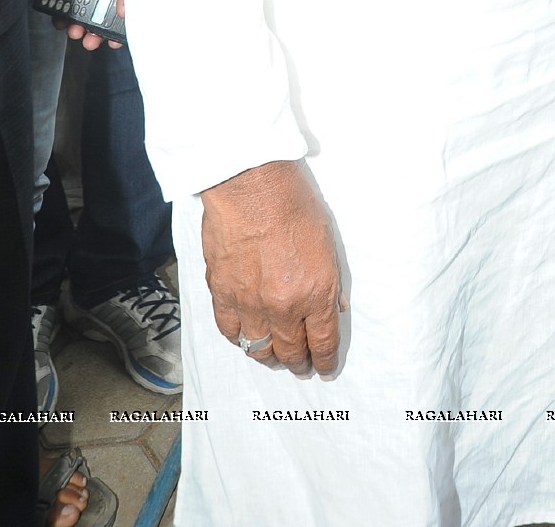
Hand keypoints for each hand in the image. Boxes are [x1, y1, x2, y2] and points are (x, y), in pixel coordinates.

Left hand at [54, 0, 124, 50]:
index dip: (117, 32)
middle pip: (98, 22)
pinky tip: (62, 22)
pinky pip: (62, 8)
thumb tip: (125, 13)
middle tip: (91, 42)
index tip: (113, 42)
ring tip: (75, 32)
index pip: (120, 17)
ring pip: (80, 19)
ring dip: (78, 30)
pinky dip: (61, 18)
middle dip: (95, 36)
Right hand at [201, 160, 343, 376]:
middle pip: (291, 352)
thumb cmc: (294, 204)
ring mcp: (249, 303)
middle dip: (300, 364)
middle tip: (302, 366)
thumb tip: (333, 308)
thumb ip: (331, 280)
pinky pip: (229, 331)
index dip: (325, 361)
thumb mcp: (328, 241)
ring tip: (274, 357)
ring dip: (269, 357)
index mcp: (315, 293)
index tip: (325, 369)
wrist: (250, 185)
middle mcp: (283, 307)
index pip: (323, 342)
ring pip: (258, 349)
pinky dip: (239, 339)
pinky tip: (245, 336)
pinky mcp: (221, 293)